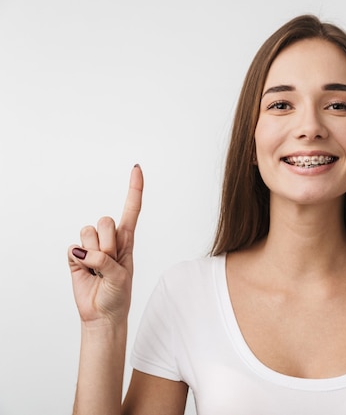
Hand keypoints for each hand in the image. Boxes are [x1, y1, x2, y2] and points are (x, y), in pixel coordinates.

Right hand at [67, 165, 143, 325]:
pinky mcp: (75, 256)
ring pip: (88, 232)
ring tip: (98, 270)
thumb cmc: (118, 295)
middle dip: (107, 242)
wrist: (102, 314)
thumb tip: (84, 251)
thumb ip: (107, 261)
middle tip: (110, 263)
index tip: (136, 168)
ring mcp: (91, 247)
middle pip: (105, 221)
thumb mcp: (121, 277)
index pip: (131, 210)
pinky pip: (73, 248)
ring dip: (94, 253)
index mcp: (127, 241)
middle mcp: (109, 240)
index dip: (134, 189)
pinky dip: (78, 261)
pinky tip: (85, 272)